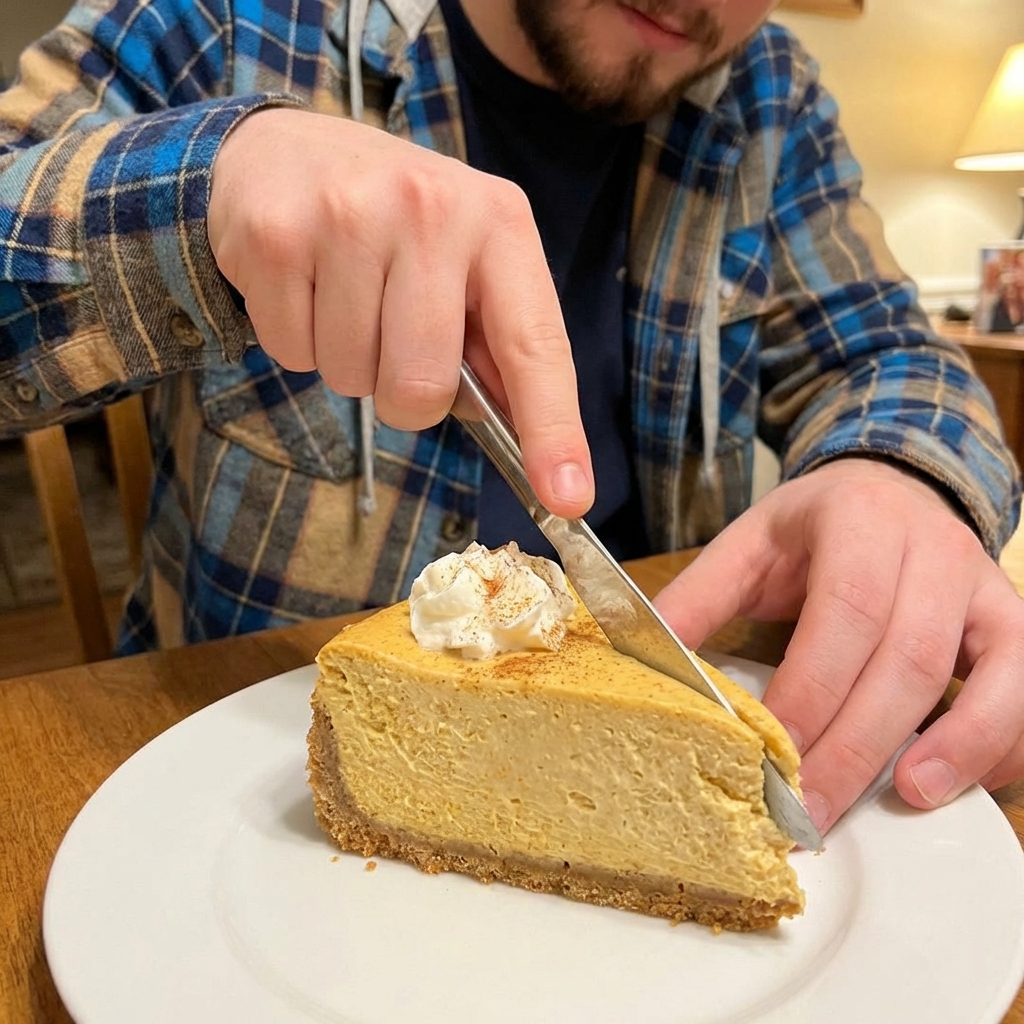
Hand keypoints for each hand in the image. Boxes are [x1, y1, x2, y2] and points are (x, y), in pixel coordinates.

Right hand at [207, 108, 593, 516]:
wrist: (284, 151)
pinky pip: (292, 354)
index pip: (536, 345)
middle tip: (392, 342)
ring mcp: (349, 216)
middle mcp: (432, 209)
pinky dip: (297, 343)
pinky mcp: (277, 236)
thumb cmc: (393, 225)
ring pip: (352, 377)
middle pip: (422, 387)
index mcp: (499, 223)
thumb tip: (518, 435)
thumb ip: (496, 346)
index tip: (568, 499)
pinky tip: (304, 288)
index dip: (553, 430)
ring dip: (348, 365)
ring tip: (344, 298)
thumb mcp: (464, 263)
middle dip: (404, 396)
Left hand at [653, 457, 1023, 832]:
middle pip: (908, 656)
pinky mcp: (1011, 623)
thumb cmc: (813, 529)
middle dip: (859, 742)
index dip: (812, 690)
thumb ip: (697, 599)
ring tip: (907, 799)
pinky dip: (1000, 741)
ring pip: (991, 672)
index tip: (772, 758)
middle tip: (812, 811)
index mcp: (856, 522)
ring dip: (955, 745)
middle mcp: (931, 550)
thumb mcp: (748, 546)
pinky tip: (954, 783)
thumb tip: (638, 661)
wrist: (889, 488)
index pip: (845, 611)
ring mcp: (981, 587)